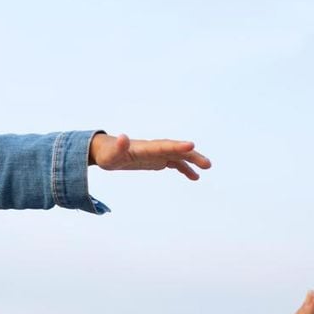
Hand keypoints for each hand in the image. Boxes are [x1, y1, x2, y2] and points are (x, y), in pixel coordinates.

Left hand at [88, 133, 210, 179]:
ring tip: (206, 169)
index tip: (191, 145)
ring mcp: (157, 154)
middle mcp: (154, 149)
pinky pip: (174, 163)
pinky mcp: (156, 160)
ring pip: (178, 156)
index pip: (164, 145)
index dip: (177, 146)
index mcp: (145, 147)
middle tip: (207, 164)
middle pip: (176, 150)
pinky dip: (184, 168)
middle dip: (191, 156)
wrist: (106, 152)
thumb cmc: (107, 153)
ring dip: (192, 161)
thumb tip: (122, 137)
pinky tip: (194, 177)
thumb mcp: (110, 153)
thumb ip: (118, 146)